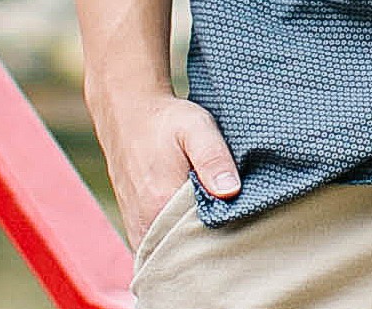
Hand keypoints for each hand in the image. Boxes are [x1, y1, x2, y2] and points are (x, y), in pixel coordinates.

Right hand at [101, 90, 241, 249]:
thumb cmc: (166, 120)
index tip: (243, 238)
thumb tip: (231, 191)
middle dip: (208, 255)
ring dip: (192, 252)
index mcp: (160, 204)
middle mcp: (145, 225)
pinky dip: (176, 247)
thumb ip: (213, 159)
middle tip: (236, 242)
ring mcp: (137, 229)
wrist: (128, 114)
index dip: (222, 246)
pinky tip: (196, 232)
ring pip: (169, 257)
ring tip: (218, 237)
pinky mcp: (135, 227)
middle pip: (183, 257)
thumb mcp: (196, 127)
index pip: (197, 246)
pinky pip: (158, 251)